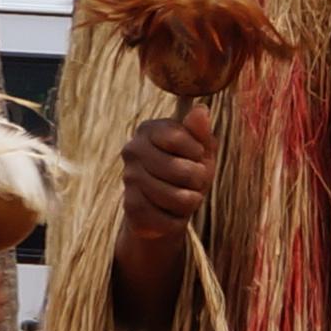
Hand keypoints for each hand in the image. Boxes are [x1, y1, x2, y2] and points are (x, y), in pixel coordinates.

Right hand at [122, 106, 214, 233]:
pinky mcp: (130, 207)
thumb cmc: (188, 171)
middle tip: (194, 181)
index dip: (198, 152)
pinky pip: (169, 219)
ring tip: (184, 197)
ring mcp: (128, 178)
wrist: (166, 208)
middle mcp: (132, 150)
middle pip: (182, 170)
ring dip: (191, 201)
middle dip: (199, 181)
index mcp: (149, 129)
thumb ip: (201, 132)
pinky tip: (170, 213)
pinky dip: (178, 220)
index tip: (197, 155)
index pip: (178, 138)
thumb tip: (201, 110)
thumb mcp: (201, 150)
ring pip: (178, 197)